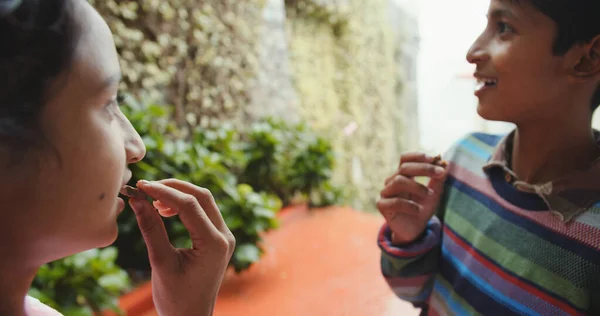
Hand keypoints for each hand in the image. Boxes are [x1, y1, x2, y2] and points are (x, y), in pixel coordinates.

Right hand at [129, 179, 234, 315]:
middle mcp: (225, 237)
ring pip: (204, 201)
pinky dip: (185, 206)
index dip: (163, 191)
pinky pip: (204, 212)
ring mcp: (224, 237)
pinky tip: (165, 210)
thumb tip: (137, 200)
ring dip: (179, 195)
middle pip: (202, 196)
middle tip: (146, 188)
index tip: (140, 187)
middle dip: (173, 187)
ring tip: (153, 202)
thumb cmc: (175, 298)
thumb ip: (151, 229)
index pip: (190, 204)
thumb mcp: (160, 262)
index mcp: (214, 244)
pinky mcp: (218, 239)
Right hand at [377, 152, 447, 244]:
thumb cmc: (423, 208)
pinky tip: (419, 210)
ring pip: (399, 181)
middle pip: (404, 168)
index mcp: (402, 175)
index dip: (417, 156)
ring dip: (418, 186)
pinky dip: (410, 205)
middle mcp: (392, 181)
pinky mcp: (382, 206)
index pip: (405, 159)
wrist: (414, 230)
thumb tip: (445, 163)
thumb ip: (438, 180)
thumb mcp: (434, 193)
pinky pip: (395, 201)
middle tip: (440, 173)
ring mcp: (385, 193)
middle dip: (424, 168)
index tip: (434, 159)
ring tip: (431, 195)